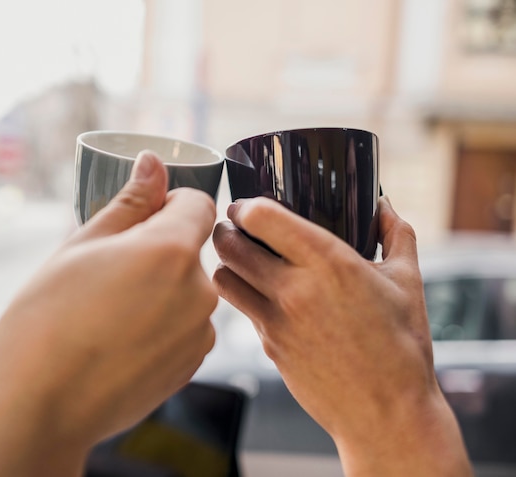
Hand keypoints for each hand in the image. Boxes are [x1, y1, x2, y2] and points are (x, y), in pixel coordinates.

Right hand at [0, 151, 217, 476]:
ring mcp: (199, 332)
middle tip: (113, 271)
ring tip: (113, 311)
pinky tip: (123, 339)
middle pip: (191, 250)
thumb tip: (153, 162)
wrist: (40, 403)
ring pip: (188, 290)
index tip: (145, 217)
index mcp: (172, 251)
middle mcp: (198, 291)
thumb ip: (129, 203)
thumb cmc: (48, 318)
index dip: (173, 203)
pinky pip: (186, 327)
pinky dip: (164, 324)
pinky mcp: (192, 363)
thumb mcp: (82, 246)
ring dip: (163, 289)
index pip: (199, 204)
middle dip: (161, 250)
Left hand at [213, 196, 471, 476]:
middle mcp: (295, 289)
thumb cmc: (401, 348)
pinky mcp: (269, 347)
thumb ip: (396, 234)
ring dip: (225, 264)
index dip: (246, 206)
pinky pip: (241, 311)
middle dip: (225, 230)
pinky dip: (242, 296)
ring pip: (223, 278)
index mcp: (330, 263)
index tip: (247, 205)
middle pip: (230, 245)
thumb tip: (384, 205)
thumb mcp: (408, 282)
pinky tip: (259, 295)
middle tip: (233, 228)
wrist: (387, 413)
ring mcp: (276, 321)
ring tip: (239, 259)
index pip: (262, 218)